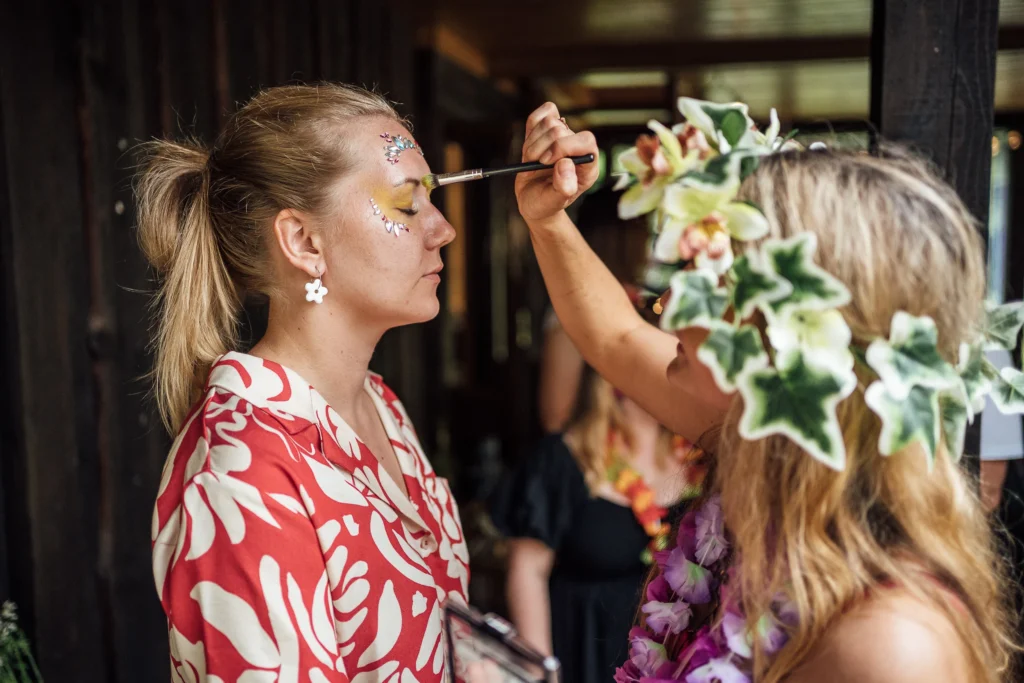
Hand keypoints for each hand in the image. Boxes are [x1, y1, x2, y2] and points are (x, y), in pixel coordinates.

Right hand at [515, 102, 599, 225]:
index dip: (564, 146)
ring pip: (548, 121)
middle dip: (540, 148)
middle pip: (560, 129)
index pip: (586, 140)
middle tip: (534, 166)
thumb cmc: (546, 203)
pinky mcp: (547, 130)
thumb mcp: (554, 202)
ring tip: (531, 161)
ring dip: (532, 143)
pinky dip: (531, 127)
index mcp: (588, 164)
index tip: (546, 161)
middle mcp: (578, 147)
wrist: (533, 200)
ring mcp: (563, 136)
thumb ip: (563, 187)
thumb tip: (566, 164)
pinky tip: (530, 145)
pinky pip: (540, 115)